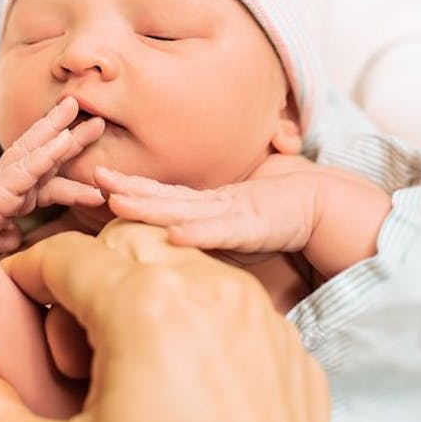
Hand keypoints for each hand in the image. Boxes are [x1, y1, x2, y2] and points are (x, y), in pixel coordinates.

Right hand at [0, 96, 105, 252]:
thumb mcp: (0, 244)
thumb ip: (12, 236)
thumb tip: (17, 235)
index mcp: (15, 198)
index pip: (50, 182)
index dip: (74, 179)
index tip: (99, 181)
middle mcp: (10, 185)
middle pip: (46, 155)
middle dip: (71, 137)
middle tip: (97, 120)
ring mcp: (3, 182)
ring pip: (35, 149)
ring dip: (57, 128)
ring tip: (75, 106)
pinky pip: (27, 168)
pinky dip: (47, 154)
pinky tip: (64, 139)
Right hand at [0, 221, 356, 421]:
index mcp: (151, 309)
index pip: (69, 254)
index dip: (29, 276)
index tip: (14, 303)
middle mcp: (219, 298)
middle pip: (135, 245)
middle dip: (93, 277)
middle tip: (72, 355)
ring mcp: (271, 329)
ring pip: (193, 270)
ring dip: (149, 298)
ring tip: (126, 378)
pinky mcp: (300, 367)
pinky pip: (239, 315)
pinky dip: (200, 331)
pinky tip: (182, 400)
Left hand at [93, 156, 320, 258]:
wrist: (324, 204)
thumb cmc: (281, 218)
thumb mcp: (238, 229)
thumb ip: (213, 233)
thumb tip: (180, 245)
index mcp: (210, 205)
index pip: (164, 195)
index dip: (133, 186)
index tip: (101, 180)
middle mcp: (215, 204)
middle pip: (164, 196)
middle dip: (128, 187)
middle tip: (95, 176)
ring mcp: (233, 212)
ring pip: (184, 209)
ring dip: (149, 206)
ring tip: (118, 201)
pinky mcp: (253, 225)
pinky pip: (221, 232)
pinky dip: (198, 234)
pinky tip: (174, 235)